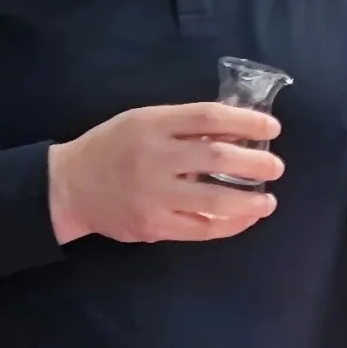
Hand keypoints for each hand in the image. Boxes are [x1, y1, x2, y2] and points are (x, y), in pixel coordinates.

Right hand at [47, 103, 283, 243]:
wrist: (70, 186)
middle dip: (255, 163)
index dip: (245, 122)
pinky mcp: (154, 226)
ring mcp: (155, 195)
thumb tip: (232, 130)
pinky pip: (201, 230)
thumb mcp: (142, 121)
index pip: (208, 117)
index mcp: (153, 124)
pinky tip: (244, 219)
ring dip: (249, 201)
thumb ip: (182, 125)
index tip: (271, 127)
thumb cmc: (112, 146)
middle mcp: (155, 158)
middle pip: (217, 158)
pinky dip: (228, 226)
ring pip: (214, 201)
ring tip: (268, 200)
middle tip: (276, 167)